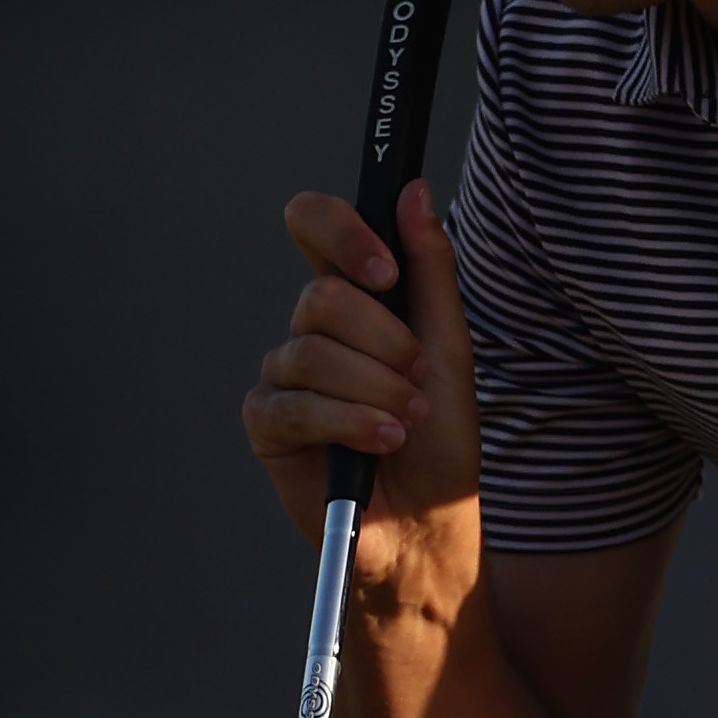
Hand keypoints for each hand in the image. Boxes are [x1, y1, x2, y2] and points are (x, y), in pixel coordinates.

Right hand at [241, 179, 481, 561]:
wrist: (428, 524)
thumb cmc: (440, 442)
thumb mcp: (450, 349)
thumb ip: (431, 270)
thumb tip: (414, 192)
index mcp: (354, 299)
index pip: (315, 225)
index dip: (341, 232)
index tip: (384, 271)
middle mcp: (312, 328)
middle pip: (322, 296)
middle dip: (384, 344)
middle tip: (415, 385)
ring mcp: (284, 374)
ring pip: (311, 352)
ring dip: (375, 392)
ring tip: (405, 425)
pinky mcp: (267, 423)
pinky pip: (293, 404)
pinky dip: (348, 424)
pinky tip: (380, 446)